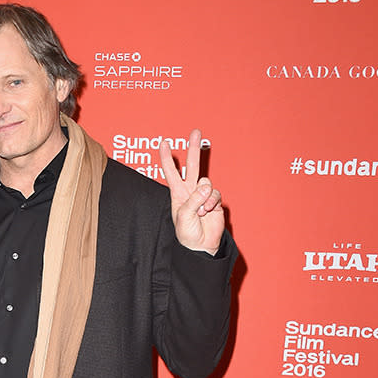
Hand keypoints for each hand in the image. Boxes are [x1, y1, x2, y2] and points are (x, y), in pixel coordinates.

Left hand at [159, 128, 223, 254]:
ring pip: (206, 182)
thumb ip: (193, 200)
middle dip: (193, 149)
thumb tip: (205, 187)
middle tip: (195, 132)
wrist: (201, 246)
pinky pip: (215, 193)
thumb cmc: (187, 235)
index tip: (163, 143)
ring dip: (204, 197)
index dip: (166, 158)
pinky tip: (208, 212)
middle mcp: (190, 191)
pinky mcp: (214, 200)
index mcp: (178, 194)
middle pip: (192, 166)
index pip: (171, 172)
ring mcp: (203, 195)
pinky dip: (212, 202)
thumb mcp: (183, 217)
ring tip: (201, 211)